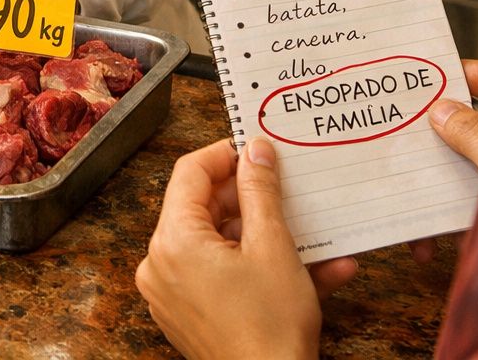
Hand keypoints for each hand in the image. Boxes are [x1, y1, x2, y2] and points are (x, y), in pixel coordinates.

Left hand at [136, 138, 353, 359]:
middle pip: (203, 209)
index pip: (190, 173)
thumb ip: (261, 192)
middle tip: (287, 187)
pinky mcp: (189, 314)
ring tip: (314, 233)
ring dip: (267, 236)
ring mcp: (172, 292)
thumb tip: (255, 151)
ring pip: (220, 244)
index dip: (225, 154)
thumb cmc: (271, 329)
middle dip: (251, 198)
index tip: (256, 149)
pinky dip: (259, 267)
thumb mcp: (273, 246)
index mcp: (173, 241)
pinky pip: (222, 275)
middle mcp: (161, 264)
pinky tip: (316, 268)